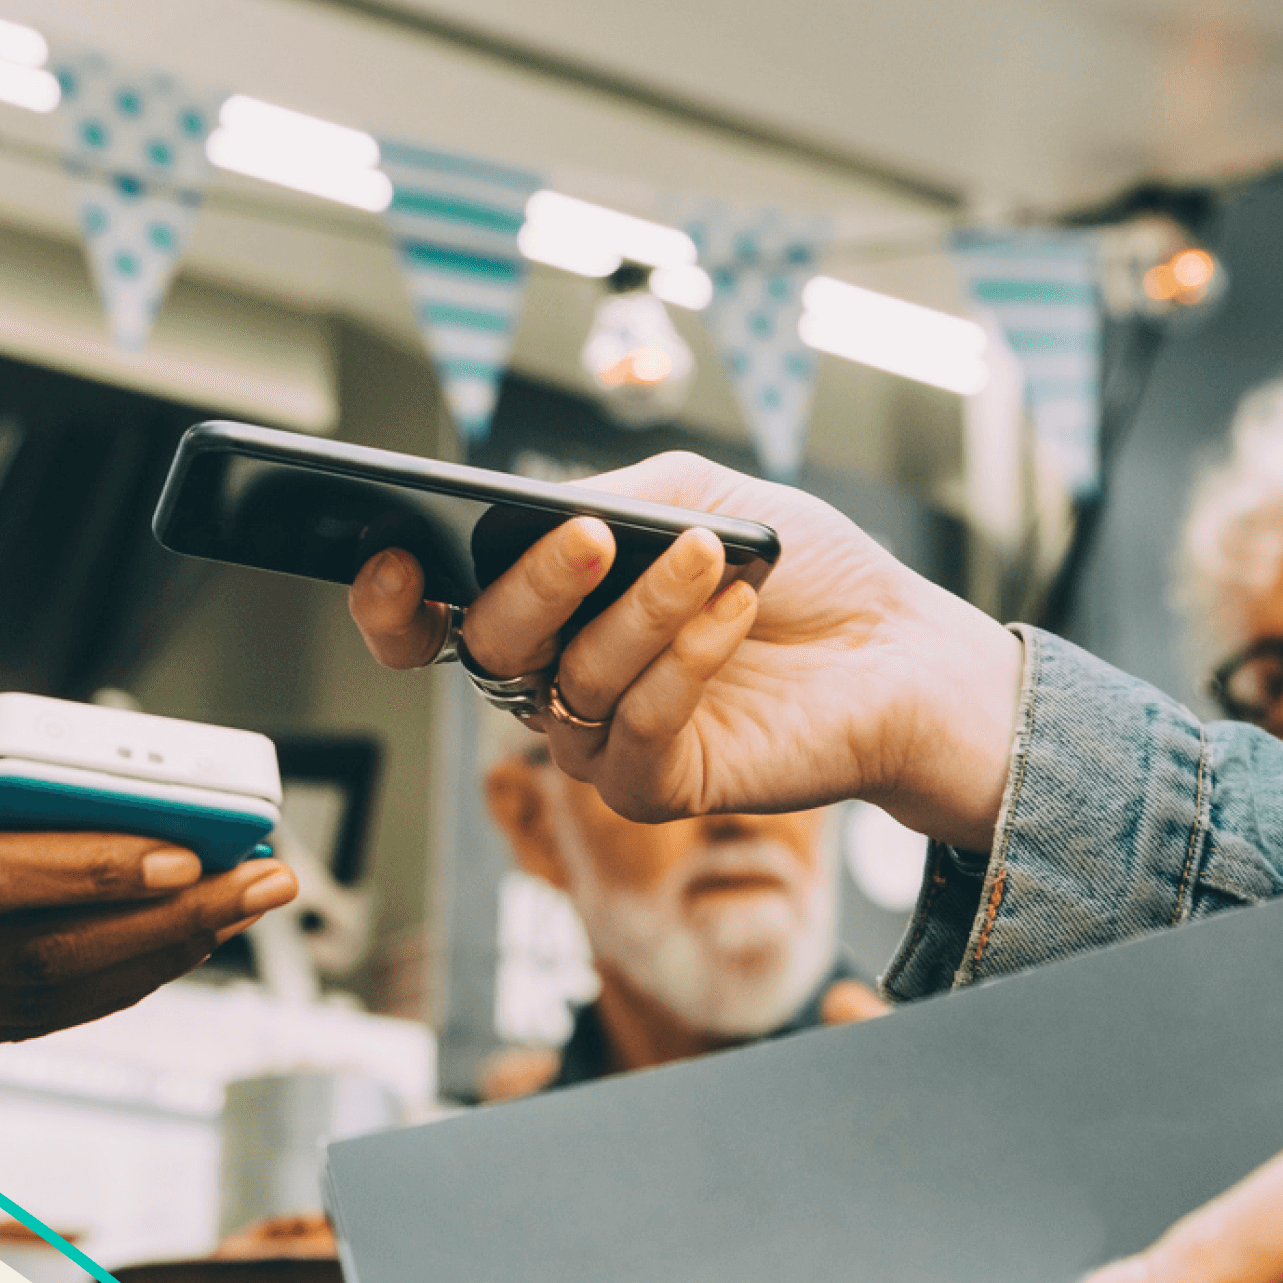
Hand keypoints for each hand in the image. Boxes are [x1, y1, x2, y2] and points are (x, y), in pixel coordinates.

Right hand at [0, 628, 295, 1055]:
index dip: (87, 870)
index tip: (184, 848)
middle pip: (31, 959)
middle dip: (163, 924)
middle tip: (263, 881)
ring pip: (29, 1007)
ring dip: (145, 965)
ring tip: (235, 916)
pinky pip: (1, 1025)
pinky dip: (88, 996)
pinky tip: (155, 954)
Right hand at [347, 453, 1026, 846]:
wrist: (895, 646)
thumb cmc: (795, 567)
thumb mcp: (694, 495)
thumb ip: (609, 496)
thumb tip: (539, 514)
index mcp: (545, 605)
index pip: (428, 618)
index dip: (388, 602)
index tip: (392, 556)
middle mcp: (555, 675)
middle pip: (490, 645)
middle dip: (537, 584)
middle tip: (598, 539)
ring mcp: (599, 738)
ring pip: (571, 681)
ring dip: (642, 612)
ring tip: (713, 557)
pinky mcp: (656, 787)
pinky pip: (638, 730)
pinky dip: (683, 663)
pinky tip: (734, 613)